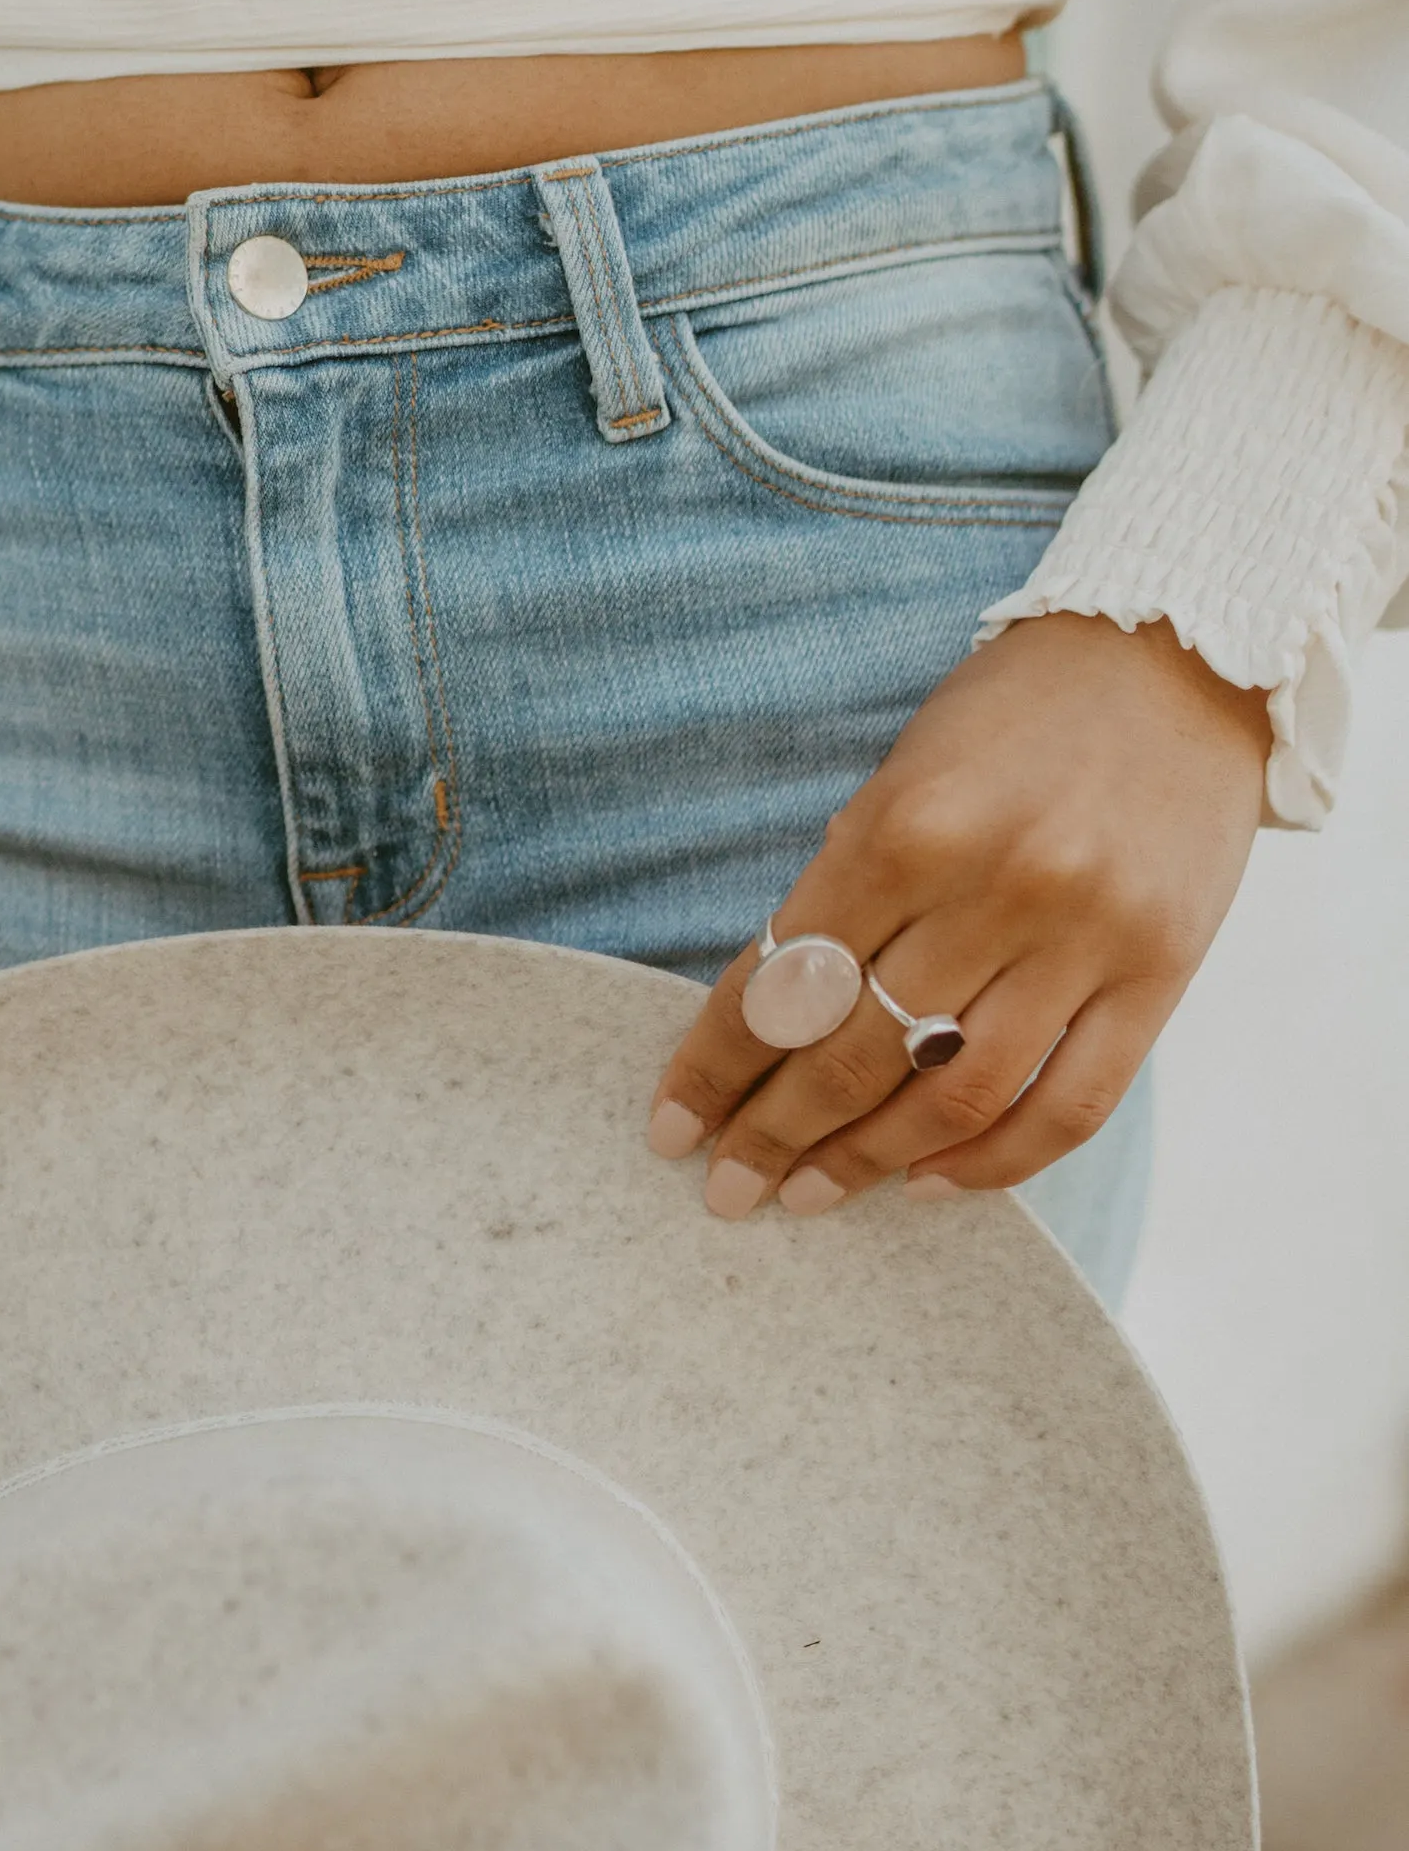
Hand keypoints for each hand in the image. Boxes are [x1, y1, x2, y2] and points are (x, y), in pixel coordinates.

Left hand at [646, 615, 1269, 1216]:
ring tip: (812, 1193)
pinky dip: (992, 1163)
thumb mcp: (901, 779)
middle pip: (858, 1056)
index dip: (717, 1068)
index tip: (671, 1127)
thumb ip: (843, 897)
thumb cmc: (1012, 719)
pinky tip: (929, 1180)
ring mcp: (1085, 937)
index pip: (785, 984)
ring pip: (956, 1098)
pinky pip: (1069, 1108)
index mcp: (907, 828)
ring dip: (870, 1163)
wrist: (1179, 657)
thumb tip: (769, 1030)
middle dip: (776, 1135)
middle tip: (730, 1187)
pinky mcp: (1161, 974)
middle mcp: (997, 887)